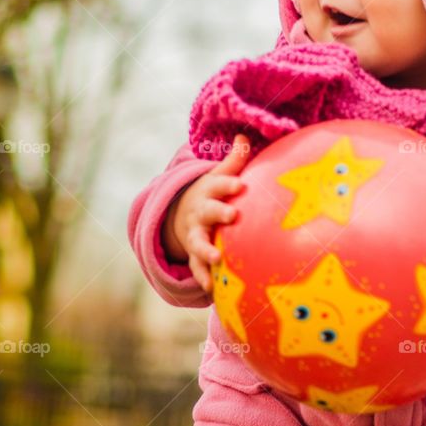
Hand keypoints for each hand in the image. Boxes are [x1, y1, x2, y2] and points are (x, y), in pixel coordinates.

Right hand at [162, 134, 249, 291]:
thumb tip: (243, 137)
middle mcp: (201, 212)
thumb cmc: (213, 194)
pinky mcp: (194, 254)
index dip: (229, 185)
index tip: (241, 186)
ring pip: (198, 241)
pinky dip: (204, 277)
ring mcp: (195, 234)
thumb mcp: (220, 176)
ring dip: (206, 249)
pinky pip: (197, 266)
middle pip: (208, 211)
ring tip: (215, 258)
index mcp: (210, 191)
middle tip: (232, 216)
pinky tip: (212, 289)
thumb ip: (234, 161)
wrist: (182, 214)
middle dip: (218, 213)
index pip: (220, 185)